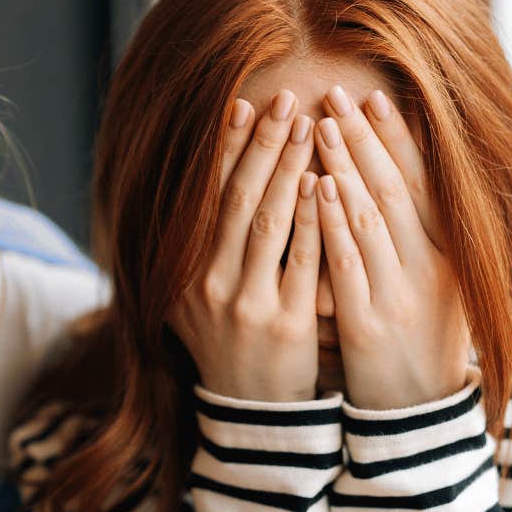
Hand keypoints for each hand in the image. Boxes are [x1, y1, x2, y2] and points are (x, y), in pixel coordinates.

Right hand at [170, 89, 325, 401]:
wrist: (253, 411)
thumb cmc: (233, 340)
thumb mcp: (198, 297)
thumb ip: (199, 246)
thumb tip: (199, 178)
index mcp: (185, 272)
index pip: (205, 196)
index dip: (225, 148)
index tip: (244, 104)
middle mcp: (207, 285)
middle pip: (237, 200)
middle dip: (262, 145)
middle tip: (286, 100)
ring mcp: (245, 305)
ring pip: (268, 223)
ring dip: (289, 169)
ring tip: (311, 127)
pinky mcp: (284, 324)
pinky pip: (302, 261)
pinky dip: (314, 220)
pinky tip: (327, 184)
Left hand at [310, 86, 471, 409]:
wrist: (416, 418)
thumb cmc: (416, 344)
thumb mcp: (432, 287)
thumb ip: (416, 239)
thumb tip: (389, 178)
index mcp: (446, 255)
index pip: (421, 184)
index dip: (396, 139)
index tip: (372, 98)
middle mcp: (428, 269)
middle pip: (395, 189)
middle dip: (364, 139)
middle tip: (335, 94)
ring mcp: (399, 296)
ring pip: (372, 217)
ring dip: (345, 165)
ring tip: (319, 123)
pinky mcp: (369, 325)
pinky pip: (348, 263)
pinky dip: (332, 220)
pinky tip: (315, 186)